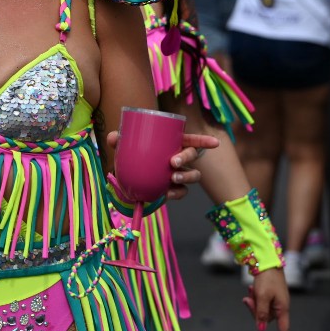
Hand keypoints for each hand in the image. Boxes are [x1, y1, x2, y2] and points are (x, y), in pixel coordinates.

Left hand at [105, 131, 219, 199]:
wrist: (127, 179)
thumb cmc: (132, 156)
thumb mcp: (125, 147)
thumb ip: (119, 140)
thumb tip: (114, 137)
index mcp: (173, 144)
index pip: (191, 141)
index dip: (204, 141)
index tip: (215, 143)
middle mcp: (179, 159)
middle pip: (192, 156)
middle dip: (186, 158)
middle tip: (173, 162)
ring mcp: (177, 175)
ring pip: (192, 176)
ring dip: (185, 177)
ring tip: (172, 179)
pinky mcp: (172, 190)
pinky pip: (181, 192)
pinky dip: (176, 193)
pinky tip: (166, 193)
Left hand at [243, 280, 290, 330]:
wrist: (267, 260)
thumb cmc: (267, 278)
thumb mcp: (262, 296)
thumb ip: (261, 313)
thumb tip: (261, 329)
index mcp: (282, 308)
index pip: (283, 328)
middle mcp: (280, 305)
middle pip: (266, 317)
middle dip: (255, 309)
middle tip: (248, 299)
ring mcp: (275, 299)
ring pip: (261, 308)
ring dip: (254, 301)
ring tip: (250, 290)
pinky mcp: (270, 294)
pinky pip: (260, 300)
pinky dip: (254, 296)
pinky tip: (251, 288)